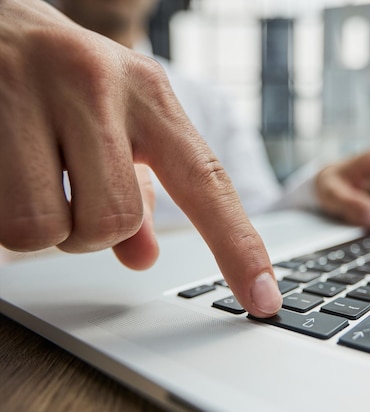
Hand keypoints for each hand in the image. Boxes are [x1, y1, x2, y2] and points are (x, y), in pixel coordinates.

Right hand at [0, 0, 280, 316]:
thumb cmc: (58, 76)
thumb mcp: (114, 121)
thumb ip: (135, 190)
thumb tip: (143, 257)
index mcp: (149, 93)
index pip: (207, 181)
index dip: (239, 247)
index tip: (264, 299)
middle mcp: (100, 85)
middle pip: (117, 222)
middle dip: (92, 231)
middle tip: (71, 193)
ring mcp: (33, 93)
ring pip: (51, 229)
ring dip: (45, 228)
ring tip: (32, 180)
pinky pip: (1, 221)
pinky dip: (3, 218)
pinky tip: (4, 172)